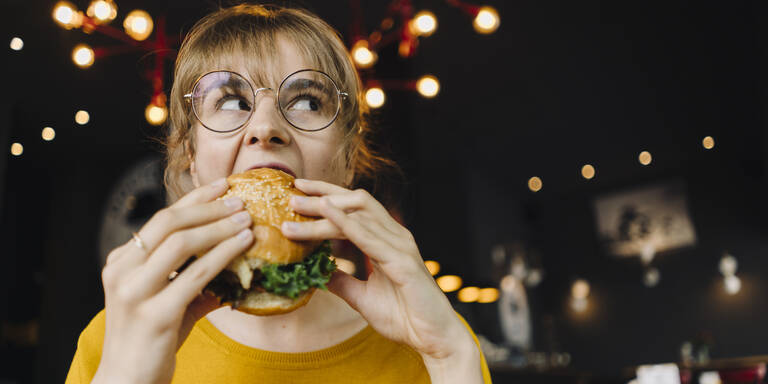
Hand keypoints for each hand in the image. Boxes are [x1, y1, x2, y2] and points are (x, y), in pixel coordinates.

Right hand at [93, 179, 253, 383]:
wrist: (127, 383)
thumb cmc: (150, 341)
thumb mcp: (168, 302)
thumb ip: (195, 280)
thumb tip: (237, 264)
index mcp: (121, 262)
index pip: (160, 219)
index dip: (194, 199)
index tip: (222, 186)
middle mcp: (122, 271)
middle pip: (168, 223)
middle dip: (208, 208)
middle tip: (239, 200)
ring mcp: (135, 292)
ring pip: (181, 243)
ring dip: (219, 228)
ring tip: (247, 219)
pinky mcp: (155, 314)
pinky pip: (195, 276)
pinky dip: (223, 255)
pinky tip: (243, 245)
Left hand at [281, 179, 481, 381]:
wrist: (432, 338)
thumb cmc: (404, 317)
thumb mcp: (362, 297)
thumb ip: (342, 281)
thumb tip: (316, 272)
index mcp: (387, 240)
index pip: (354, 208)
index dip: (327, 196)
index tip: (298, 192)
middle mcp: (395, 236)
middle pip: (356, 202)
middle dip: (323, 194)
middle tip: (291, 193)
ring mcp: (400, 246)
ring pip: (358, 216)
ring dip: (326, 209)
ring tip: (297, 205)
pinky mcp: (402, 261)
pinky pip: (369, 236)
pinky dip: (346, 222)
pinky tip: (327, 213)